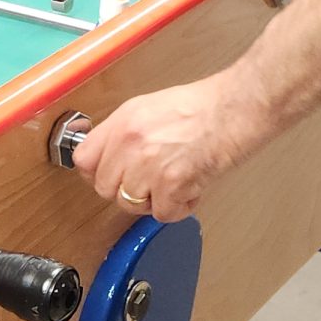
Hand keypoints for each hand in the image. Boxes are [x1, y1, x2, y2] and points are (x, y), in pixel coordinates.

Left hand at [72, 70, 273, 222]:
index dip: (96, 173)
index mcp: (124, 121)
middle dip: (127, 191)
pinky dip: (179, 207)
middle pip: (105, 189)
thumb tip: (108, 157)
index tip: (110, 175)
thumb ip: (124, 133)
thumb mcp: (149, 108)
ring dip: (154, 200)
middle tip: (151, 181)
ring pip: (131, 205)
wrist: (236, 108)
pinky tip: (191, 187)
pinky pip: (162, 214)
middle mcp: (130, 142)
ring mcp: (149, 164)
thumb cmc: (203, 106)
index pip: (83, 159)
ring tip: (174, 181)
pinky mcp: (171, 184)